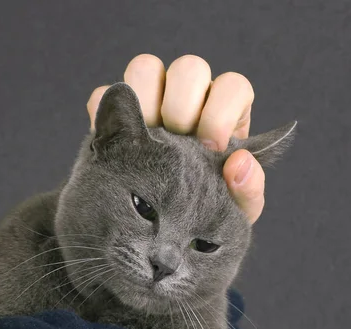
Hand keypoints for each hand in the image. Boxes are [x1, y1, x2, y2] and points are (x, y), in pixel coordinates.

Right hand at [86, 54, 265, 223]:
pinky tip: (114, 143)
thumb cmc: (203, 216)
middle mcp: (188, 101)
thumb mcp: (232, 214)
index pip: (232, 87)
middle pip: (188, 69)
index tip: (212, 146)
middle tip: (177, 143)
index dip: (222, 110)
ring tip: (146, 140)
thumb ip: (247, 192)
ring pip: (145, 68)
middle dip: (182, 105)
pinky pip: (104, 94)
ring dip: (145, 100)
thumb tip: (240, 163)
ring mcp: (149, 103)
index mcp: (223, 116)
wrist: (160, 237)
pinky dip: (104, 110)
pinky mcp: (113, 115)